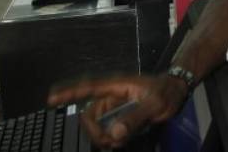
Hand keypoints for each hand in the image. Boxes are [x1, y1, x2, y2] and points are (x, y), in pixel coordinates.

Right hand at [48, 74, 187, 148]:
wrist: (176, 93)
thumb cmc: (166, 92)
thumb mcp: (155, 104)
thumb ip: (135, 118)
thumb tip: (114, 133)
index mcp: (116, 86)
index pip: (88, 87)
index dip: (69, 92)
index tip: (51, 99)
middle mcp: (111, 96)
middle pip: (89, 115)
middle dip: (95, 132)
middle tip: (111, 141)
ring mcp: (114, 107)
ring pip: (97, 126)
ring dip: (105, 138)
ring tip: (122, 140)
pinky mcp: (118, 117)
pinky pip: (107, 131)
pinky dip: (111, 139)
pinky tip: (123, 140)